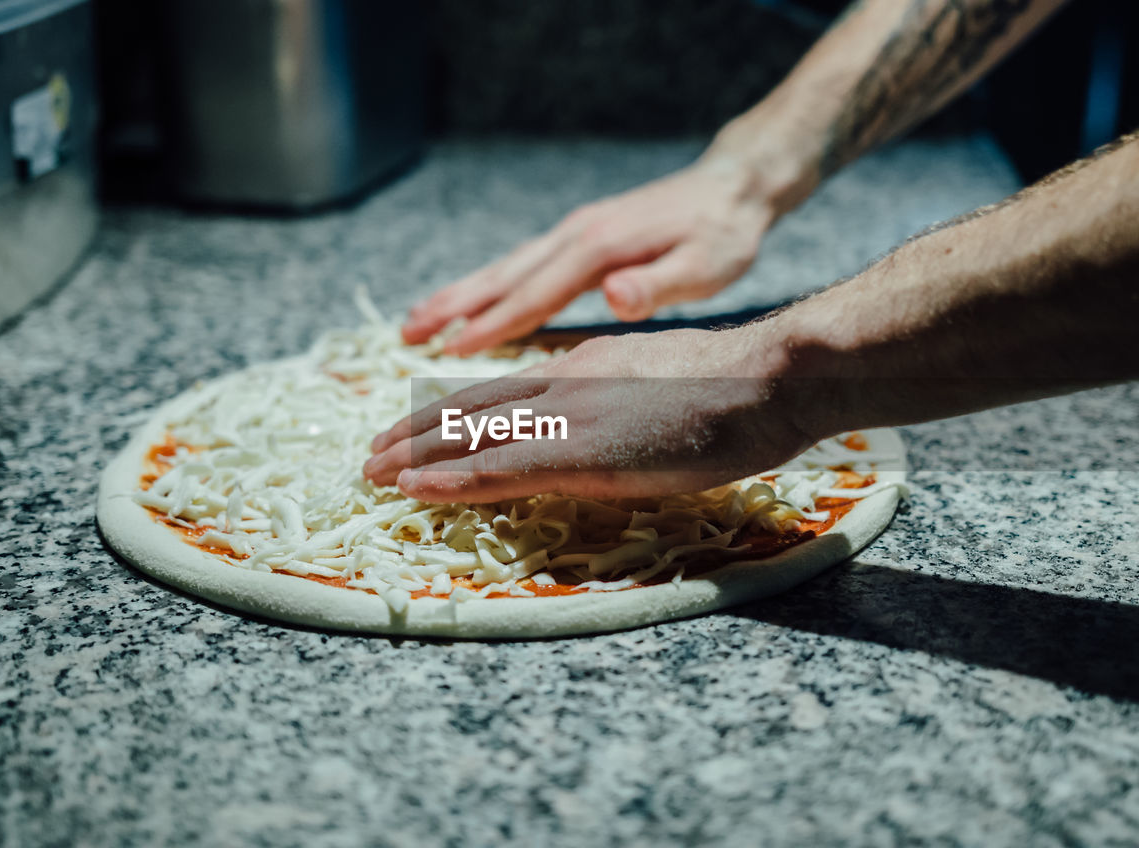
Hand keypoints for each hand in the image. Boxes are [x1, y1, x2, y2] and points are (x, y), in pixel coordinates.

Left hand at [364, 327, 820, 501]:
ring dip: (416, 457)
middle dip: (416, 435)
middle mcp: (564, 383)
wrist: (767, 380)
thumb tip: (595, 430)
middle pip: (472, 409)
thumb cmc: (734, 391)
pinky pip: (501, 468)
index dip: (450, 414)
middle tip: (372, 456)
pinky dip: (451, 480)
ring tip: (371, 473)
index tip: (415, 431)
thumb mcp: (658, 388)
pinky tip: (414, 489)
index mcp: (584, 368)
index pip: (499, 393)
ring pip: (474, 437)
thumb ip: (615, 404)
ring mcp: (570, 415)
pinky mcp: (583, 451)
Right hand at [401, 154, 779, 355]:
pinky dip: (489, 283)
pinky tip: (470, 300)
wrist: (733, 188)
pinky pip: (523, 264)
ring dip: (459, 293)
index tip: (449, 350)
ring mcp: (575, 233)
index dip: (492, 324)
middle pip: (504, 275)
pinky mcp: (581, 236)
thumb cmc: (725, 235)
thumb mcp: (707, 264)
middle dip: (453, 305)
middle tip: (406, 334)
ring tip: (414, 320)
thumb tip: (612, 295)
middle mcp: (577, 235)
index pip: (536, 294)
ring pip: (506, 267)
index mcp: (600, 248)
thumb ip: (659, 283)